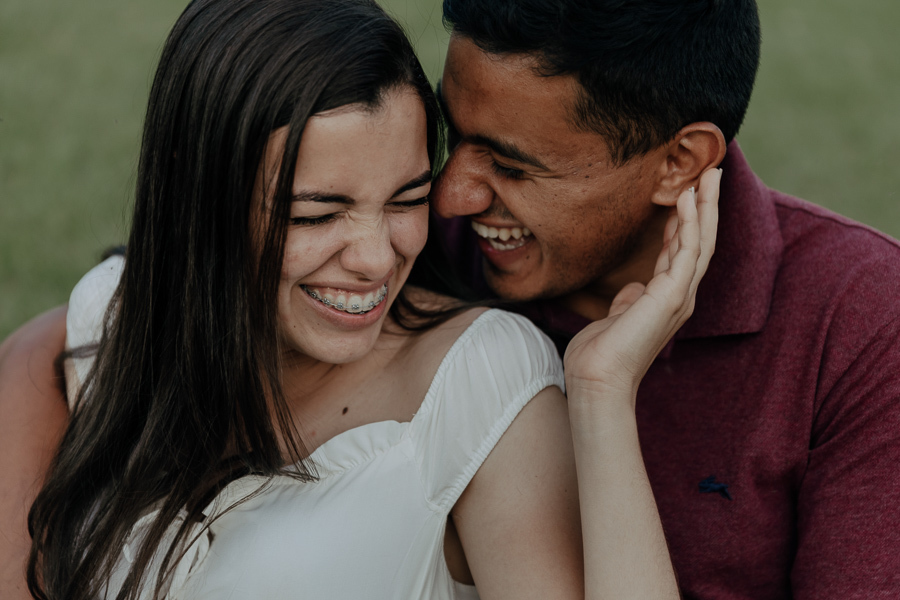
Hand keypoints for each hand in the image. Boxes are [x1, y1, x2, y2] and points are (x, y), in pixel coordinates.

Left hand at [564, 168, 720, 401]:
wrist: (597, 379)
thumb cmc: (601, 354)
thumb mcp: (617, 318)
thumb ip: (630, 300)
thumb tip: (633, 288)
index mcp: (666, 299)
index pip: (682, 251)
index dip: (686, 220)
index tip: (688, 192)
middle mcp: (679, 295)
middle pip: (700, 241)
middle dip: (706, 206)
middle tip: (713, 172)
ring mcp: (679, 296)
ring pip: (701, 241)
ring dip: (706, 206)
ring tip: (710, 174)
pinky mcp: (672, 296)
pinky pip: (687, 251)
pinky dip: (689, 223)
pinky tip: (687, 198)